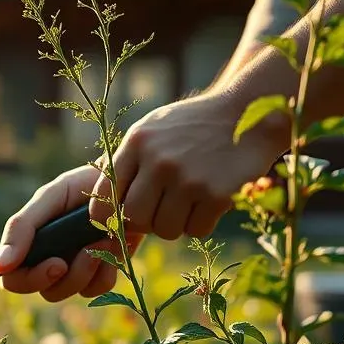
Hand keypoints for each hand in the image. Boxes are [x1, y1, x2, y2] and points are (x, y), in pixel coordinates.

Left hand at [0, 91, 286, 301]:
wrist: (247, 113)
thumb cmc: (192, 126)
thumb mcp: (152, 130)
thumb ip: (125, 160)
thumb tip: (97, 201)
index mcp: (137, 143)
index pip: (104, 195)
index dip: (107, 216)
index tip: (118, 220)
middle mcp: (158, 160)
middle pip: (134, 218)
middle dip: (144, 222)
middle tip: (159, 211)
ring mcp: (188, 178)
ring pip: (165, 230)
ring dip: (174, 225)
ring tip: (186, 203)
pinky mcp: (216, 194)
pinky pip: (196, 230)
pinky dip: (201, 223)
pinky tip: (208, 201)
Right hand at [0, 164, 144, 301]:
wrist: (124, 184)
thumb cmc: (82, 186)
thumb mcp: (49, 198)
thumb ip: (21, 228)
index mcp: (30, 244)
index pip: (13, 278)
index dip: (27, 280)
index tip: (55, 264)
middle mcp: (48, 261)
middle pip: (43, 290)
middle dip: (63, 276)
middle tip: (82, 253)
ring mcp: (74, 270)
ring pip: (71, 291)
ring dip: (87, 268)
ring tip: (103, 239)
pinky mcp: (99, 274)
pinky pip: (97, 289)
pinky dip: (106, 270)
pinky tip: (114, 246)